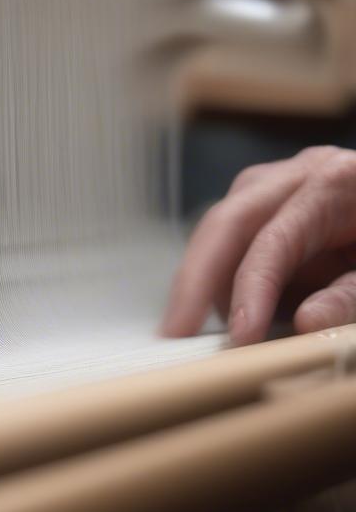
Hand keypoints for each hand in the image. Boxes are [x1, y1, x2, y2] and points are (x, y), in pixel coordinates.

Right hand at [162, 146, 355, 344]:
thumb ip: (355, 297)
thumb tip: (306, 325)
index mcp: (336, 181)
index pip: (273, 238)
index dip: (251, 289)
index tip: (240, 337)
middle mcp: (298, 174)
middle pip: (227, 222)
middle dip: (195, 280)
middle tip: (174, 332)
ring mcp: (281, 185)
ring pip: (223, 229)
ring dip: (209, 282)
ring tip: (206, 333)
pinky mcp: (274, 205)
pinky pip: (237, 240)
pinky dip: (229, 278)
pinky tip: (236, 314)